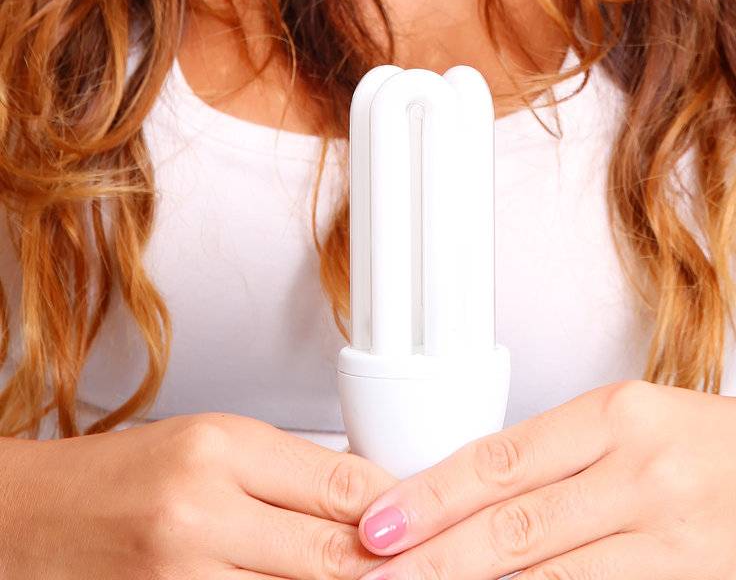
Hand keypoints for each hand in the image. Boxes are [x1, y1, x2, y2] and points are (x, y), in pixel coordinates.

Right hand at [4, 409, 399, 578]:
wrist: (31, 523)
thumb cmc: (123, 477)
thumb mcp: (210, 443)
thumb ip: (289, 471)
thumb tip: (373, 499)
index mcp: (218, 449)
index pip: (341, 485)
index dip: (395, 512)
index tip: (422, 523)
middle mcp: (200, 515)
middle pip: (330, 554)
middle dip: (378, 565)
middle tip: (413, 562)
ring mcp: (181, 579)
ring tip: (368, 576)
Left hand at [355, 379, 735, 579]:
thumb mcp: (654, 428)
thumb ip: (572, 463)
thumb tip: (477, 501)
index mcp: (621, 413)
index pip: (503, 457)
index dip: (432, 496)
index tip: (374, 526)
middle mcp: (643, 465)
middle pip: (516, 527)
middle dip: (435, 563)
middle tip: (372, 579)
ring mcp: (675, 531)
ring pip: (554, 578)